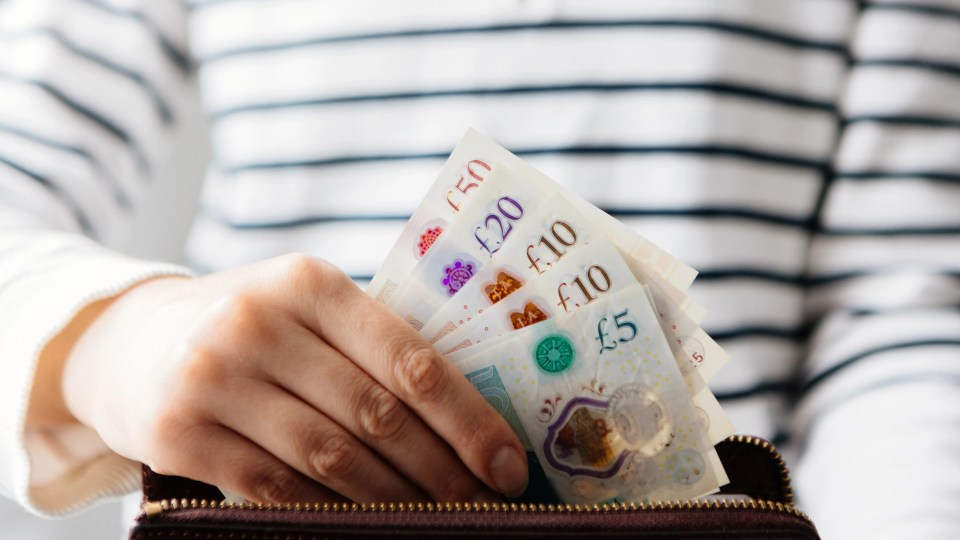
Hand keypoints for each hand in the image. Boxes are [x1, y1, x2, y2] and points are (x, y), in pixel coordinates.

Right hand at [59, 254, 527, 502]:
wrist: (129, 340)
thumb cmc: (247, 324)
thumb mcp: (304, 306)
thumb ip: (370, 344)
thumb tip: (468, 417)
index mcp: (310, 282)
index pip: (409, 359)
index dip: (467, 420)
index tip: (508, 464)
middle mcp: (259, 322)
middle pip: (375, 414)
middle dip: (442, 469)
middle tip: (484, 503)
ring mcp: (213, 377)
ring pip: (330, 457)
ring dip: (394, 499)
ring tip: (436, 519)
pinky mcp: (179, 433)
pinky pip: (275, 487)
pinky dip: (329, 510)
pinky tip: (368, 523)